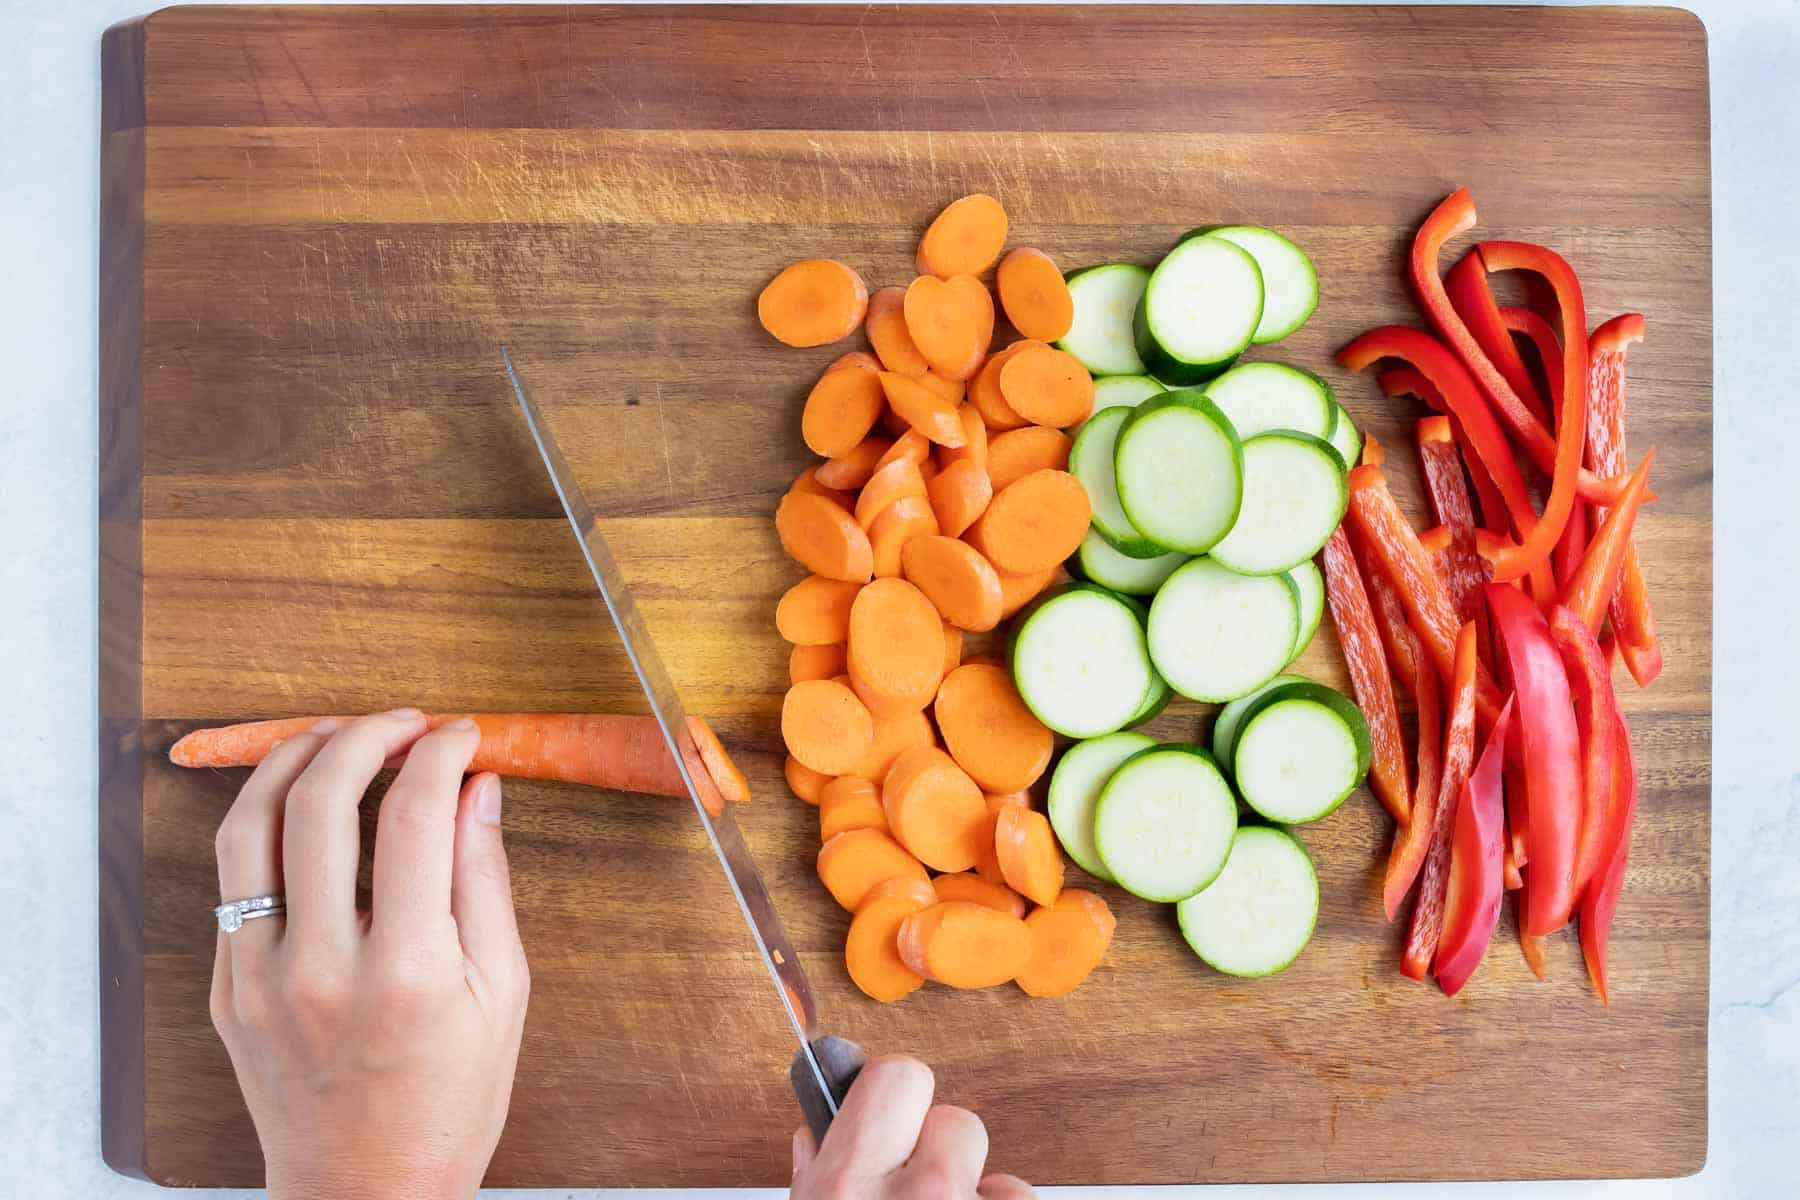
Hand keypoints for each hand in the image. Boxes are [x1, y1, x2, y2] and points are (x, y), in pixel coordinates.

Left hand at [209, 709, 530, 1199]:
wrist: (365, 1195)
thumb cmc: (449, 1103)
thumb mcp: (500, 991)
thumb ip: (485, 881)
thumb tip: (479, 789)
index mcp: (407, 971)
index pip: (414, 815)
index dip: (440, 752)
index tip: (461, 735)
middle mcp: (322, 968)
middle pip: (321, 801)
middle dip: (365, 735)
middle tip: (403, 723)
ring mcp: (259, 979)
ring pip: (249, 827)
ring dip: (291, 760)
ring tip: (334, 735)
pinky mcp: (225, 989)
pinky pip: (233, 881)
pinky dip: (267, 825)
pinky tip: (303, 807)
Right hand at [790, 1056, 1034, 1198]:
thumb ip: (817, 1181)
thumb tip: (817, 1139)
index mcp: (849, 1185)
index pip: (896, 1075)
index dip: (895, 1097)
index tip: (892, 1116)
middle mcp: (918, 1195)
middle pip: (956, 1119)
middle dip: (942, 1150)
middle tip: (919, 1187)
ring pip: (998, 1175)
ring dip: (975, 1198)